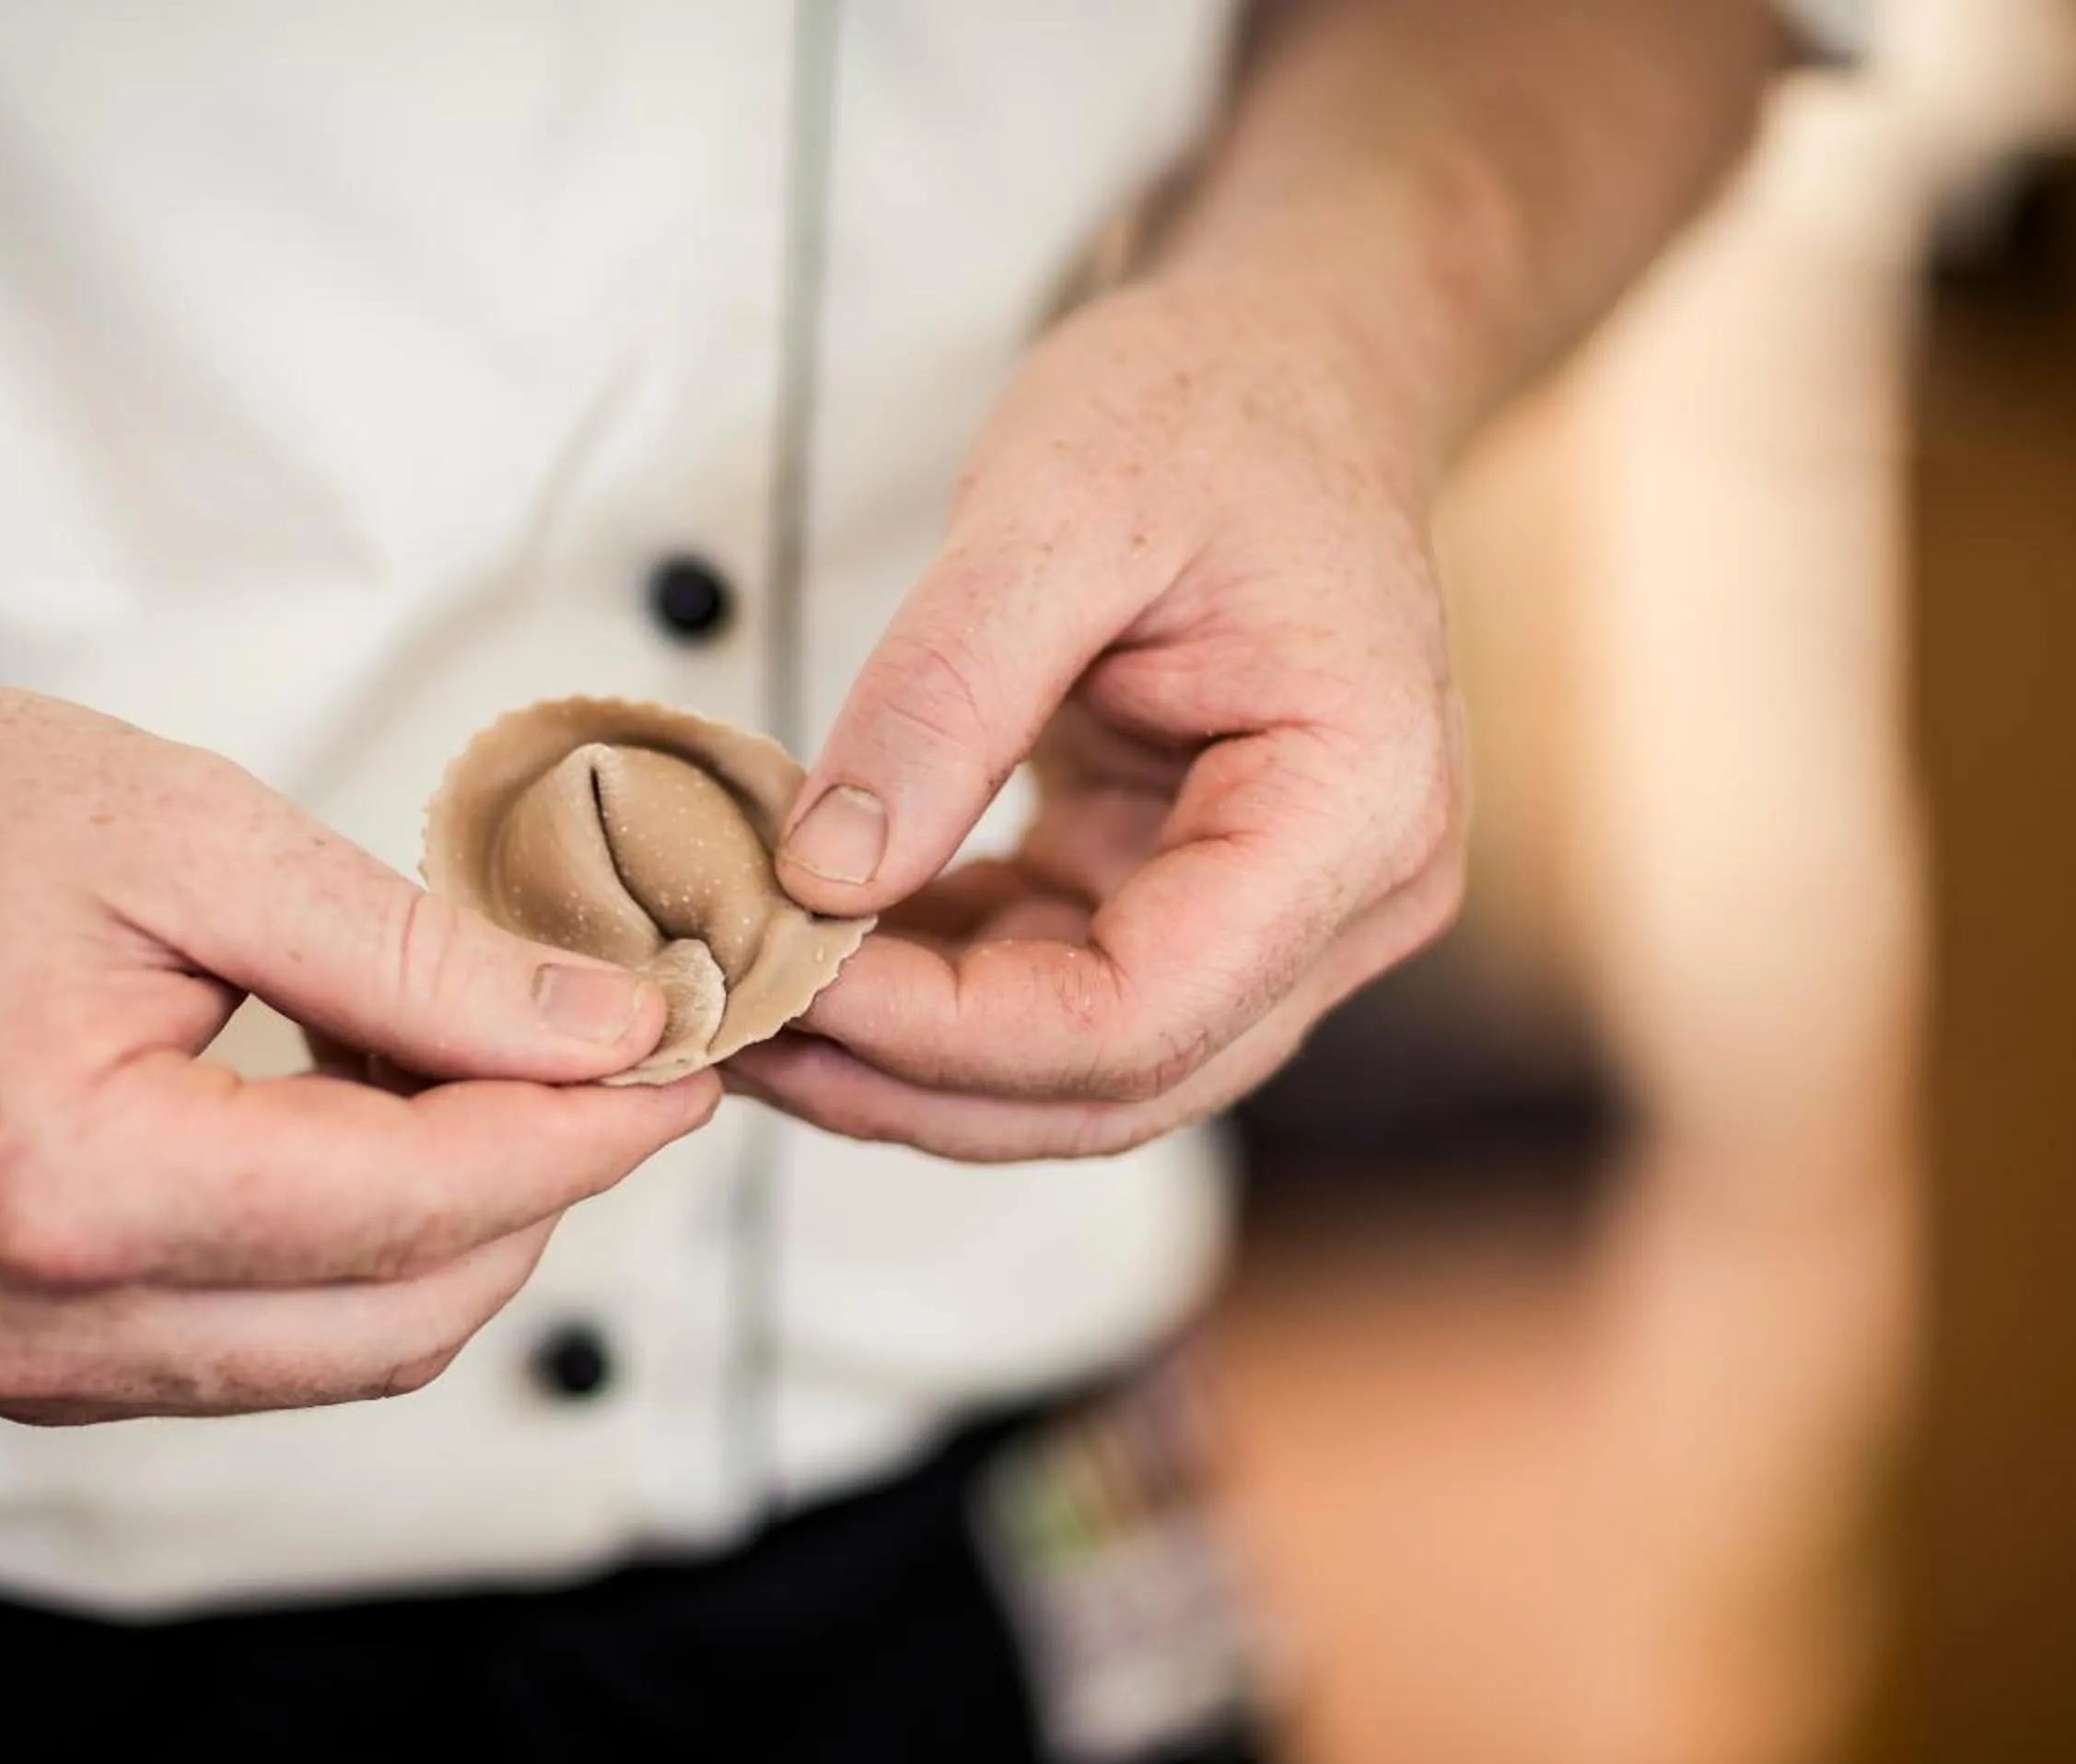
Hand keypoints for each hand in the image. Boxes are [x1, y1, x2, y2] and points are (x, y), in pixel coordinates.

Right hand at [0, 680, 714, 1419]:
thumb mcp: (187, 836)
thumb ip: (415, 957)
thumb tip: (601, 1030)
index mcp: (74, 1184)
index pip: (419, 1204)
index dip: (585, 1134)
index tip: (686, 1062)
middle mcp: (46, 1325)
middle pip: (408, 1311)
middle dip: (541, 1185)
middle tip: (605, 1050)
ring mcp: (30, 1366)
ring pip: (351, 1348)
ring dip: (453, 1219)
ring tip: (459, 1053)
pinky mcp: (32, 1361)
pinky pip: (267, 1342)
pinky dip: (356, 1244)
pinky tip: (358, 1110)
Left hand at [740, 278, 1464, 1159]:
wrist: (1287, 367)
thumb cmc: (1209, 408)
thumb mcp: (1060, 506)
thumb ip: (945, 694)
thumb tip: (822, 876)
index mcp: (1353, 813)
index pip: (1141, 1017)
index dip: (947, 1036)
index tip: (779, 984)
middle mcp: (1345, 900)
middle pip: (1111, 1083)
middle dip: (908, 1080)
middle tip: (722, 1030)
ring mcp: (1274, 915)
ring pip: (1074, 1068)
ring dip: (903, 1059)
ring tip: (737, 1001)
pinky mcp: (1187, 896)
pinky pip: (1051, 990)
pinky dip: (927, 991)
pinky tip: (808, 951)